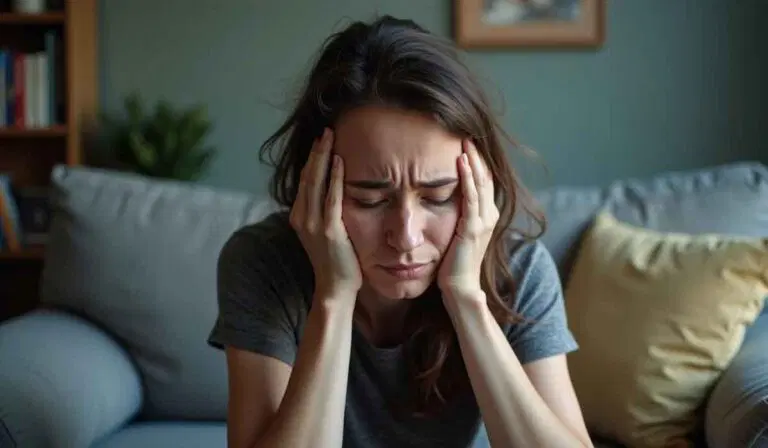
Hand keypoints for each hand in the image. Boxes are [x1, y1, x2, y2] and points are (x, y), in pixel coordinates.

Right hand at [290, 128, 362, 300]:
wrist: (335, 288)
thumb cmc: (337, 261)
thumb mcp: (325, 232)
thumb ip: (325, 212)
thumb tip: (335, 192)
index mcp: (299, 216)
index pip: (305, 180)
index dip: (312, 159)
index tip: (322, 140)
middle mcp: (301, 217)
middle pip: (307, 176)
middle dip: (316, 151)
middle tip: (326, 130)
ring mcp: (313, 224)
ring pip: (315, 182)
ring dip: (323, 157)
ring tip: (330, 136)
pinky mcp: (329, 230)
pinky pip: (331, 197)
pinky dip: (334, 177)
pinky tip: (339, 161)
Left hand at [437, 139, 498, 305]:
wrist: (459, 288)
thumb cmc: (453, 264)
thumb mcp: (456, 234)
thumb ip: (456, 216)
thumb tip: (440, 198)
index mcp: (486, 215)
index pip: (484, 181)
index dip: (477, 161)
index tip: (466, 141)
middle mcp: (489, 215)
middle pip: (485, 176)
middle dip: (476, 154)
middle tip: (466, 132)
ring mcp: (483, 221)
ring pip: (480, 182)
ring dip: (473, 159)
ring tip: (465, 139)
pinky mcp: (473, 228)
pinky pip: (470, 197)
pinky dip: (466, 177)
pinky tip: (461, 162)